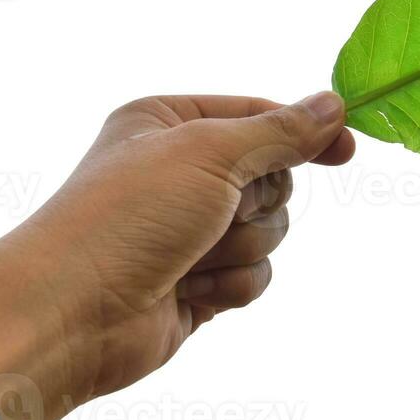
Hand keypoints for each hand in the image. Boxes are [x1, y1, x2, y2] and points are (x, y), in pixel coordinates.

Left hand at [0, 92, 354, 419]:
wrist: (72, 313)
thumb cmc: (126, 217)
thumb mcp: (209, 154)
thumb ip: (279, 132)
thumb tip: (334, 106)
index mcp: (169, 124)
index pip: (259, 117)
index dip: (305, 133)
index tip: (346, 151)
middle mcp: (180, 172)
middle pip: (273, 178)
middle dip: (256, 202)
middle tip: (219, 211)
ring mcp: (190, 230)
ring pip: (271, 231)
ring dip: (242, 246)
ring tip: (194, 257)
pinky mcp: (201, 281)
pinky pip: (257, 275)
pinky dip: (234, 284)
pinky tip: (193, 290)